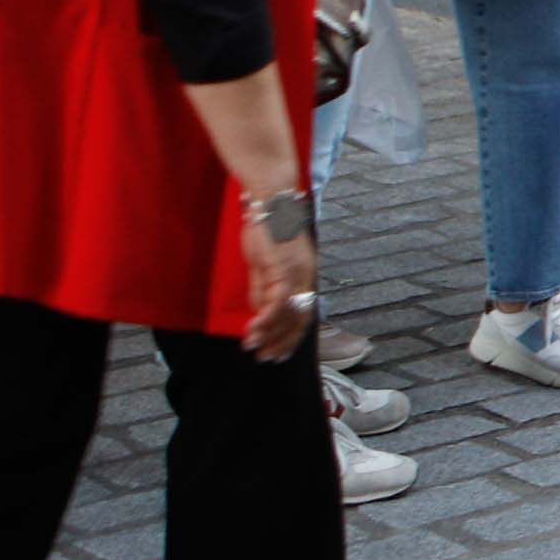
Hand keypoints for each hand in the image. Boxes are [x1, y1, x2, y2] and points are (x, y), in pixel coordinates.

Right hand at [240, 220, 316, 364]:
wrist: (271, 200)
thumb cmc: (266, 228)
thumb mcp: (263, 263)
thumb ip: (262, 287)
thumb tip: (259, 310)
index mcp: (305, 276)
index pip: (304, 314)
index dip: (292, 336)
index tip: (278, 353)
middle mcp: (307, 277)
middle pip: (300, 319)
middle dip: (283, 342)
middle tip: (266, 359)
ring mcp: (298, 273)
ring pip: (289, 314)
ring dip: (270, 335)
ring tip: (253, 349)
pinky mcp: (284, 268)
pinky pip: (278, 301)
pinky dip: (267, 319)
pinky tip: (253, 330)